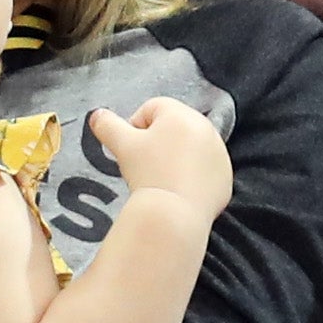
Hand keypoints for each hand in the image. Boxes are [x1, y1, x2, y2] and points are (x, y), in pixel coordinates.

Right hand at [90, 99, 233, 218]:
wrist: (174, 214)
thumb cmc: (148, 173)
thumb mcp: (122, 145)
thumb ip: (107, 125)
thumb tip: (96, 115)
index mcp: (180, 113)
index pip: (152, 108)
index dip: (136, 127)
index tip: (133, 150)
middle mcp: (205, 127)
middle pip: (173, 127)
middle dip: (158, 142)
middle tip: (146, 166)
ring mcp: (219, 152)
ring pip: (190, 148)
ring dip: (176, 157)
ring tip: (163, 179)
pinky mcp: (225, 176)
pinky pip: (204, 170)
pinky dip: (192, 176)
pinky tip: (179, 190)